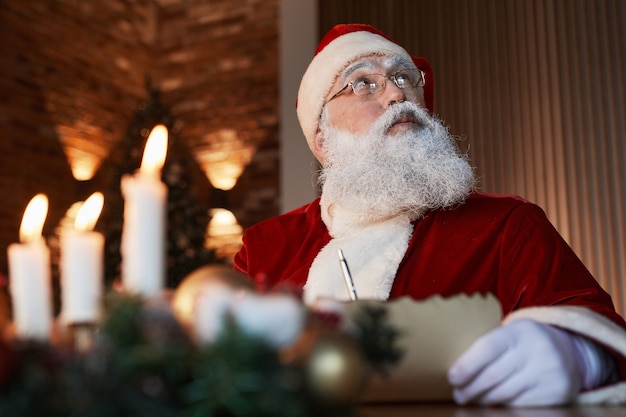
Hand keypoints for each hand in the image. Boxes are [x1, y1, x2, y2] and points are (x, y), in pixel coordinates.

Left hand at [447, 319, 584, 406]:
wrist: (573, 352)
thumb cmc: (527, 342)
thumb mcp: (512, 333)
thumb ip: (489, 345)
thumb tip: (457, 369)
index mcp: (519, 331)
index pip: (487, 349)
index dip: (466, 366)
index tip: (452, 378)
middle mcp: (536, 350)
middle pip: (493, 375)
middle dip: (470, 388)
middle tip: (457, 394)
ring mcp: (548, 372)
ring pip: (504, 393)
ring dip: (483, 399)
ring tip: (470, 399)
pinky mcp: (556, 392)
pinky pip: (519, 403)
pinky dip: (502, 404)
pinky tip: (493, 402)